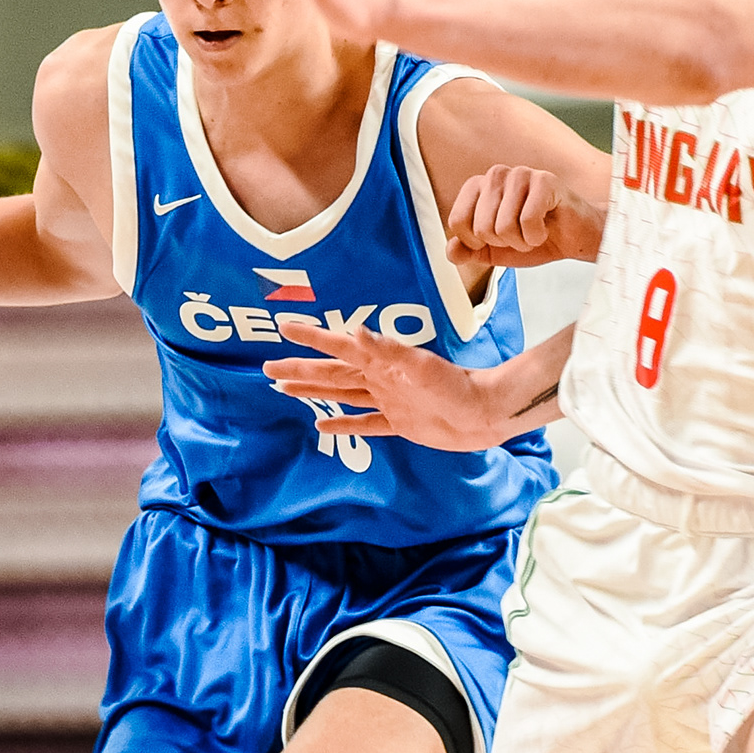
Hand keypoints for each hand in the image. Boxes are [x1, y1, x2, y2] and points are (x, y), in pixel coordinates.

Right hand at [268, 316, 528, 451]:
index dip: (311, 337)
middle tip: (267, 367)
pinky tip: (322, 426)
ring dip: (314, 391)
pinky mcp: (400, 423)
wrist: (486, 412)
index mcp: (381, 363)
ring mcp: (388, 401)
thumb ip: (388, 350)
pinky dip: (343, 424)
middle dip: (300, 369)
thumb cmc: (458, 386)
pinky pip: (364, 423)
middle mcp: (380, 379)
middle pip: (331, 373)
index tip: (283, 326)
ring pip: (341, 395)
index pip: (338, 347)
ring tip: (284, 388)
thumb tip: (355, 332)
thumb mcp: (421, 367)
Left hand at [446, 165, 602, 267]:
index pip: (457, 221)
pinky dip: (536, 236)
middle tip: (521, 236)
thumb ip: (469, 252)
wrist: (575, 238)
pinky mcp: (544, 181)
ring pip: (502, 226)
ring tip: (534, 232)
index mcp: (479, 187)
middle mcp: (496, 175)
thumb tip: (451, 251)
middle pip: (481, 227)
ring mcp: (520, 174)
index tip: (497, 240)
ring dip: (521, 241)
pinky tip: (546, 228)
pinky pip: (527, 221)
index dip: (476, 243)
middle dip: (504, 243)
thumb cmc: (537, 238)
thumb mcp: (495, 252)